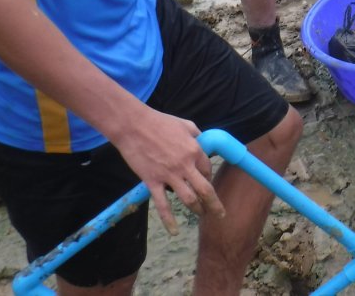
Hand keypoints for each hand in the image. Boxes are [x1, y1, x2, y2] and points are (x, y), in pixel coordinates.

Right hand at [110, 108, 222, 235]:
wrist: (134, 126)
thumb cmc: (160, 122)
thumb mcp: (185, 124)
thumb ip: (197, 134)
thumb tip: (202, 140)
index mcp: (195, 150)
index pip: (208, 170)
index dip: (209, 178)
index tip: (207, 184)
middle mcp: (185, 166)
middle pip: (205, 190)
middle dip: (215, 204)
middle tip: (220, 214)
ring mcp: (169, 175)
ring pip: (188, 199)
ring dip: (197, 210)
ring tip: (201, 216)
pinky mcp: (152, 182)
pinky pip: (162, 205)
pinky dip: (169, 220)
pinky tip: (175, 231)